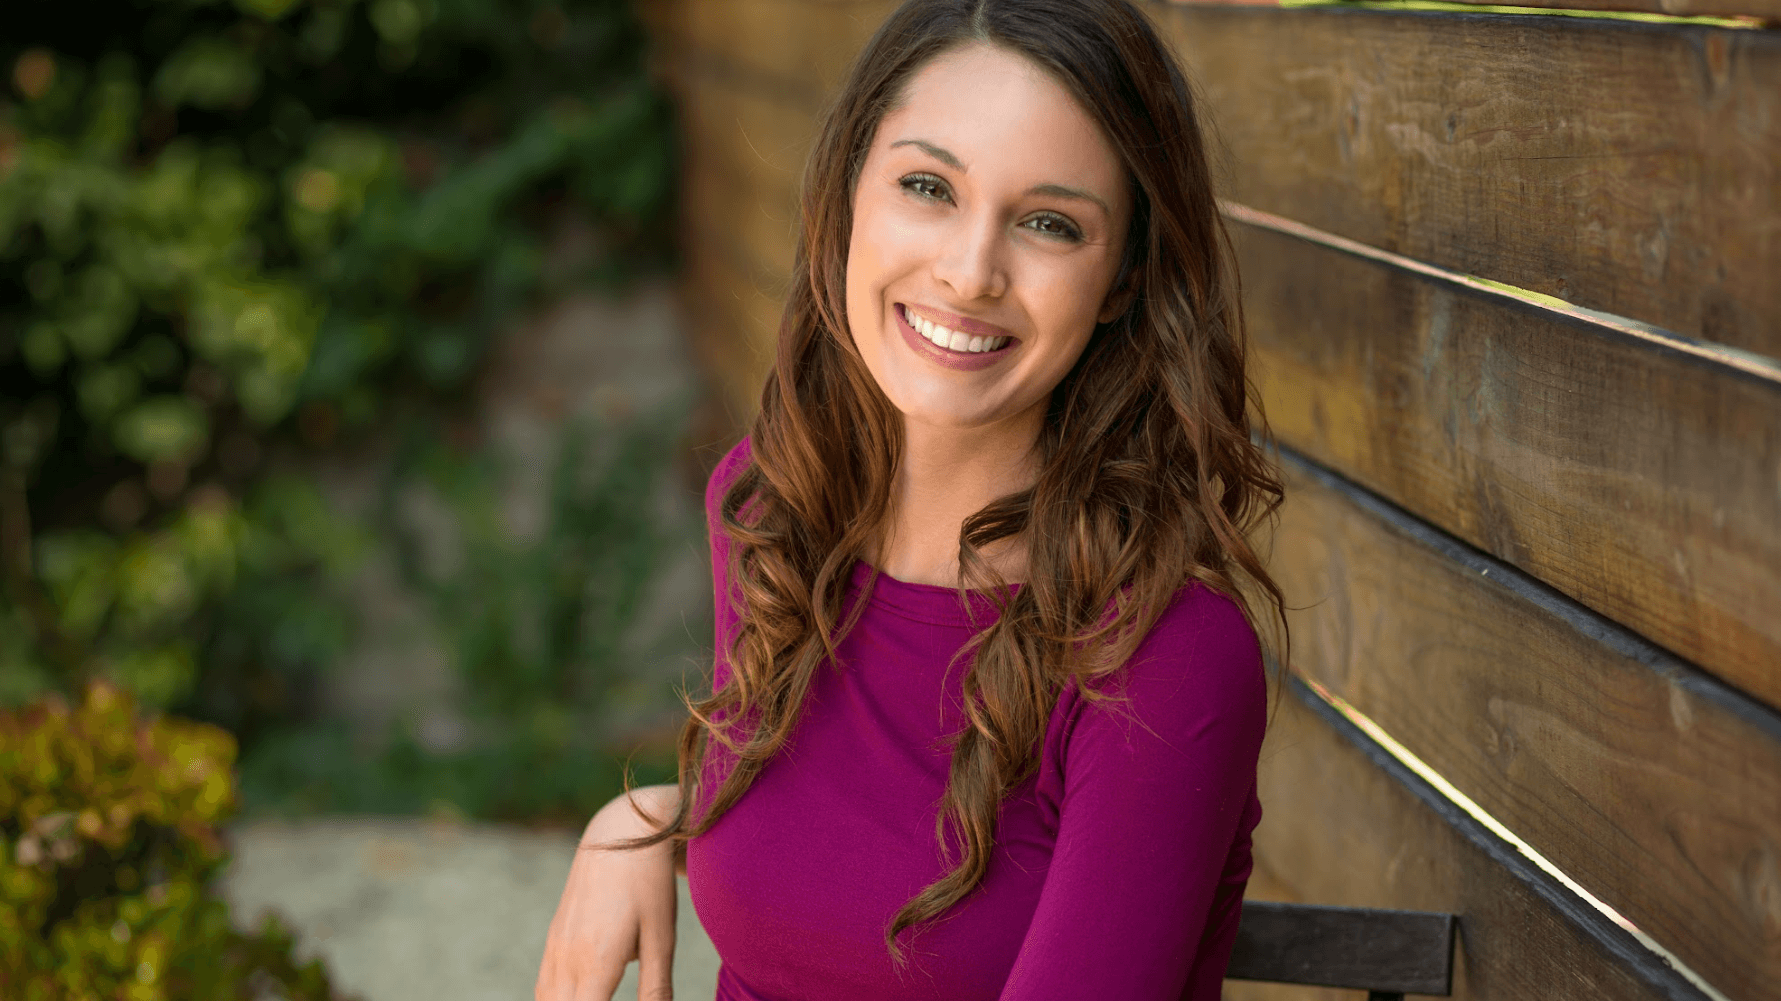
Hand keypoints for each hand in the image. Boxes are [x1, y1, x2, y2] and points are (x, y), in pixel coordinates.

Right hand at [536, 784, 682, 1000]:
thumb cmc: (649, 886)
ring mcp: (556, 949)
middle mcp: (567, 960)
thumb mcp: (661, 937)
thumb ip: (656, 988)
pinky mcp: (554, 938)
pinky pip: (545, 988)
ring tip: (592, 999)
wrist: (620, 831)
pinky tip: (574, 999)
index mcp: (595, 965)